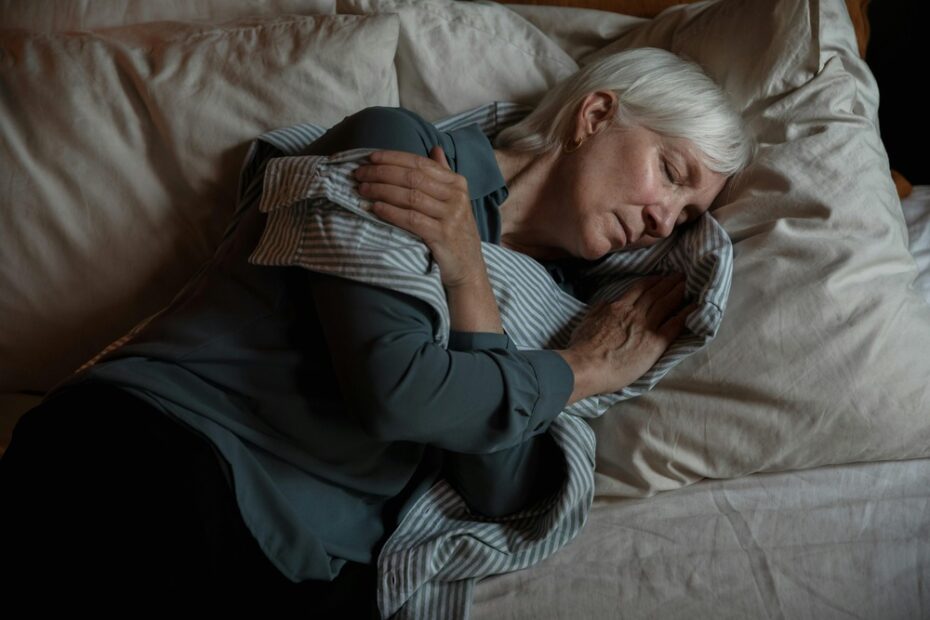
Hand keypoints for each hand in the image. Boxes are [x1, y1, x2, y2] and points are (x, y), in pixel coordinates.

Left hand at [353, 146, 486, 288]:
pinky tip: (375, 208)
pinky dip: (391, 212)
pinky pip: (411, 219)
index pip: (420, 163)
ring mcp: (451, 216)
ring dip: (382, 190)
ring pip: (410, 196)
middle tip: (360, 174)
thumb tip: (435, 148)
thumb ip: (444, 174)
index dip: (393, 158)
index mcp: (457, 183)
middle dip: (382, 173)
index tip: (371, 158)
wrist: (468, 267)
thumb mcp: (454, 200)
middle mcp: (456, 196)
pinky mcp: (442, 236)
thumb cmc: (455, 232)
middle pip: (412, 178)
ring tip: (363, 189)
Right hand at [556, 274, 696, 402]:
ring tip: (688, 284)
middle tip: (681, 275)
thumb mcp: (586, 321)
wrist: (587, 365)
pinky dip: (686, 314)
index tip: (660, 277)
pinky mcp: (655, 343)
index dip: (652, 281)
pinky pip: (674, 324)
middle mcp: (634, 313)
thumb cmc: (582, 347)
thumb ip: (599, 310)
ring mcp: (646, 326)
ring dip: (679, 292)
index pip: (639, 289)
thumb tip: (606, 303)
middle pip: (656, 293)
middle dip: (669, 283)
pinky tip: (695, 307)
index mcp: (617, 307)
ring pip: (666, 304)